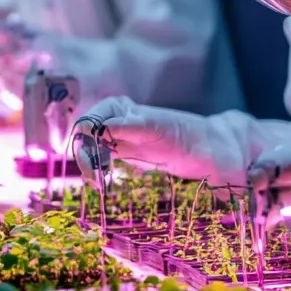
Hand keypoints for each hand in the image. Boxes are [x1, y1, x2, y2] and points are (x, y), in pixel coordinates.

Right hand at [72, 96, 210, 182]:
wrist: (205, 149)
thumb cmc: (183, 134)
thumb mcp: (152, 128)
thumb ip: (124, 126)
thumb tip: (95, 128)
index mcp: (118, 108)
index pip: (88, 121)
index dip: (84, 139)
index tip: (91, 159)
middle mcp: (114, 120)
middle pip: (85, 136)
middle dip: (85, 156)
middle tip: (94, 177)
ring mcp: (118, 137)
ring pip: (91, 149)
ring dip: (89, 165)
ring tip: (97, 182)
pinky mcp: (125, 153)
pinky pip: (101, 159)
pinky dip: (97, 170)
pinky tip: (101, 181)